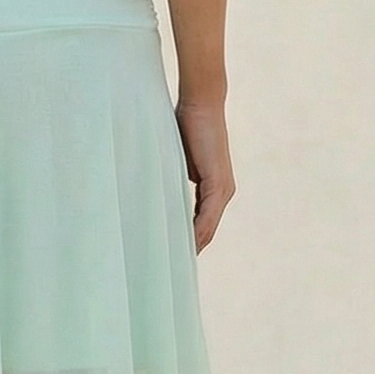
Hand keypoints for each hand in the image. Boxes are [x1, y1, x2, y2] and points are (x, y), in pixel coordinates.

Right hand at [174, 94, 234, 253]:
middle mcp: (222, 193)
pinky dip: (195, 234)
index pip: (200, 225)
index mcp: (212, 190)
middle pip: (205, 234)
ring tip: (170, 265)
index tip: (168, 256)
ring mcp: (222, 191)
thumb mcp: (175, 160)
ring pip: (207, 230)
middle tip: (166, 269)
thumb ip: (170, 179)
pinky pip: (206, 218)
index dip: (186, 241)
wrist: (202, 104)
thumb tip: (152, 194)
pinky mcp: (218, 185)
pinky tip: (182, 247)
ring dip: (191, 247)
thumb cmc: (185, 126)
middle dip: (188, 251)